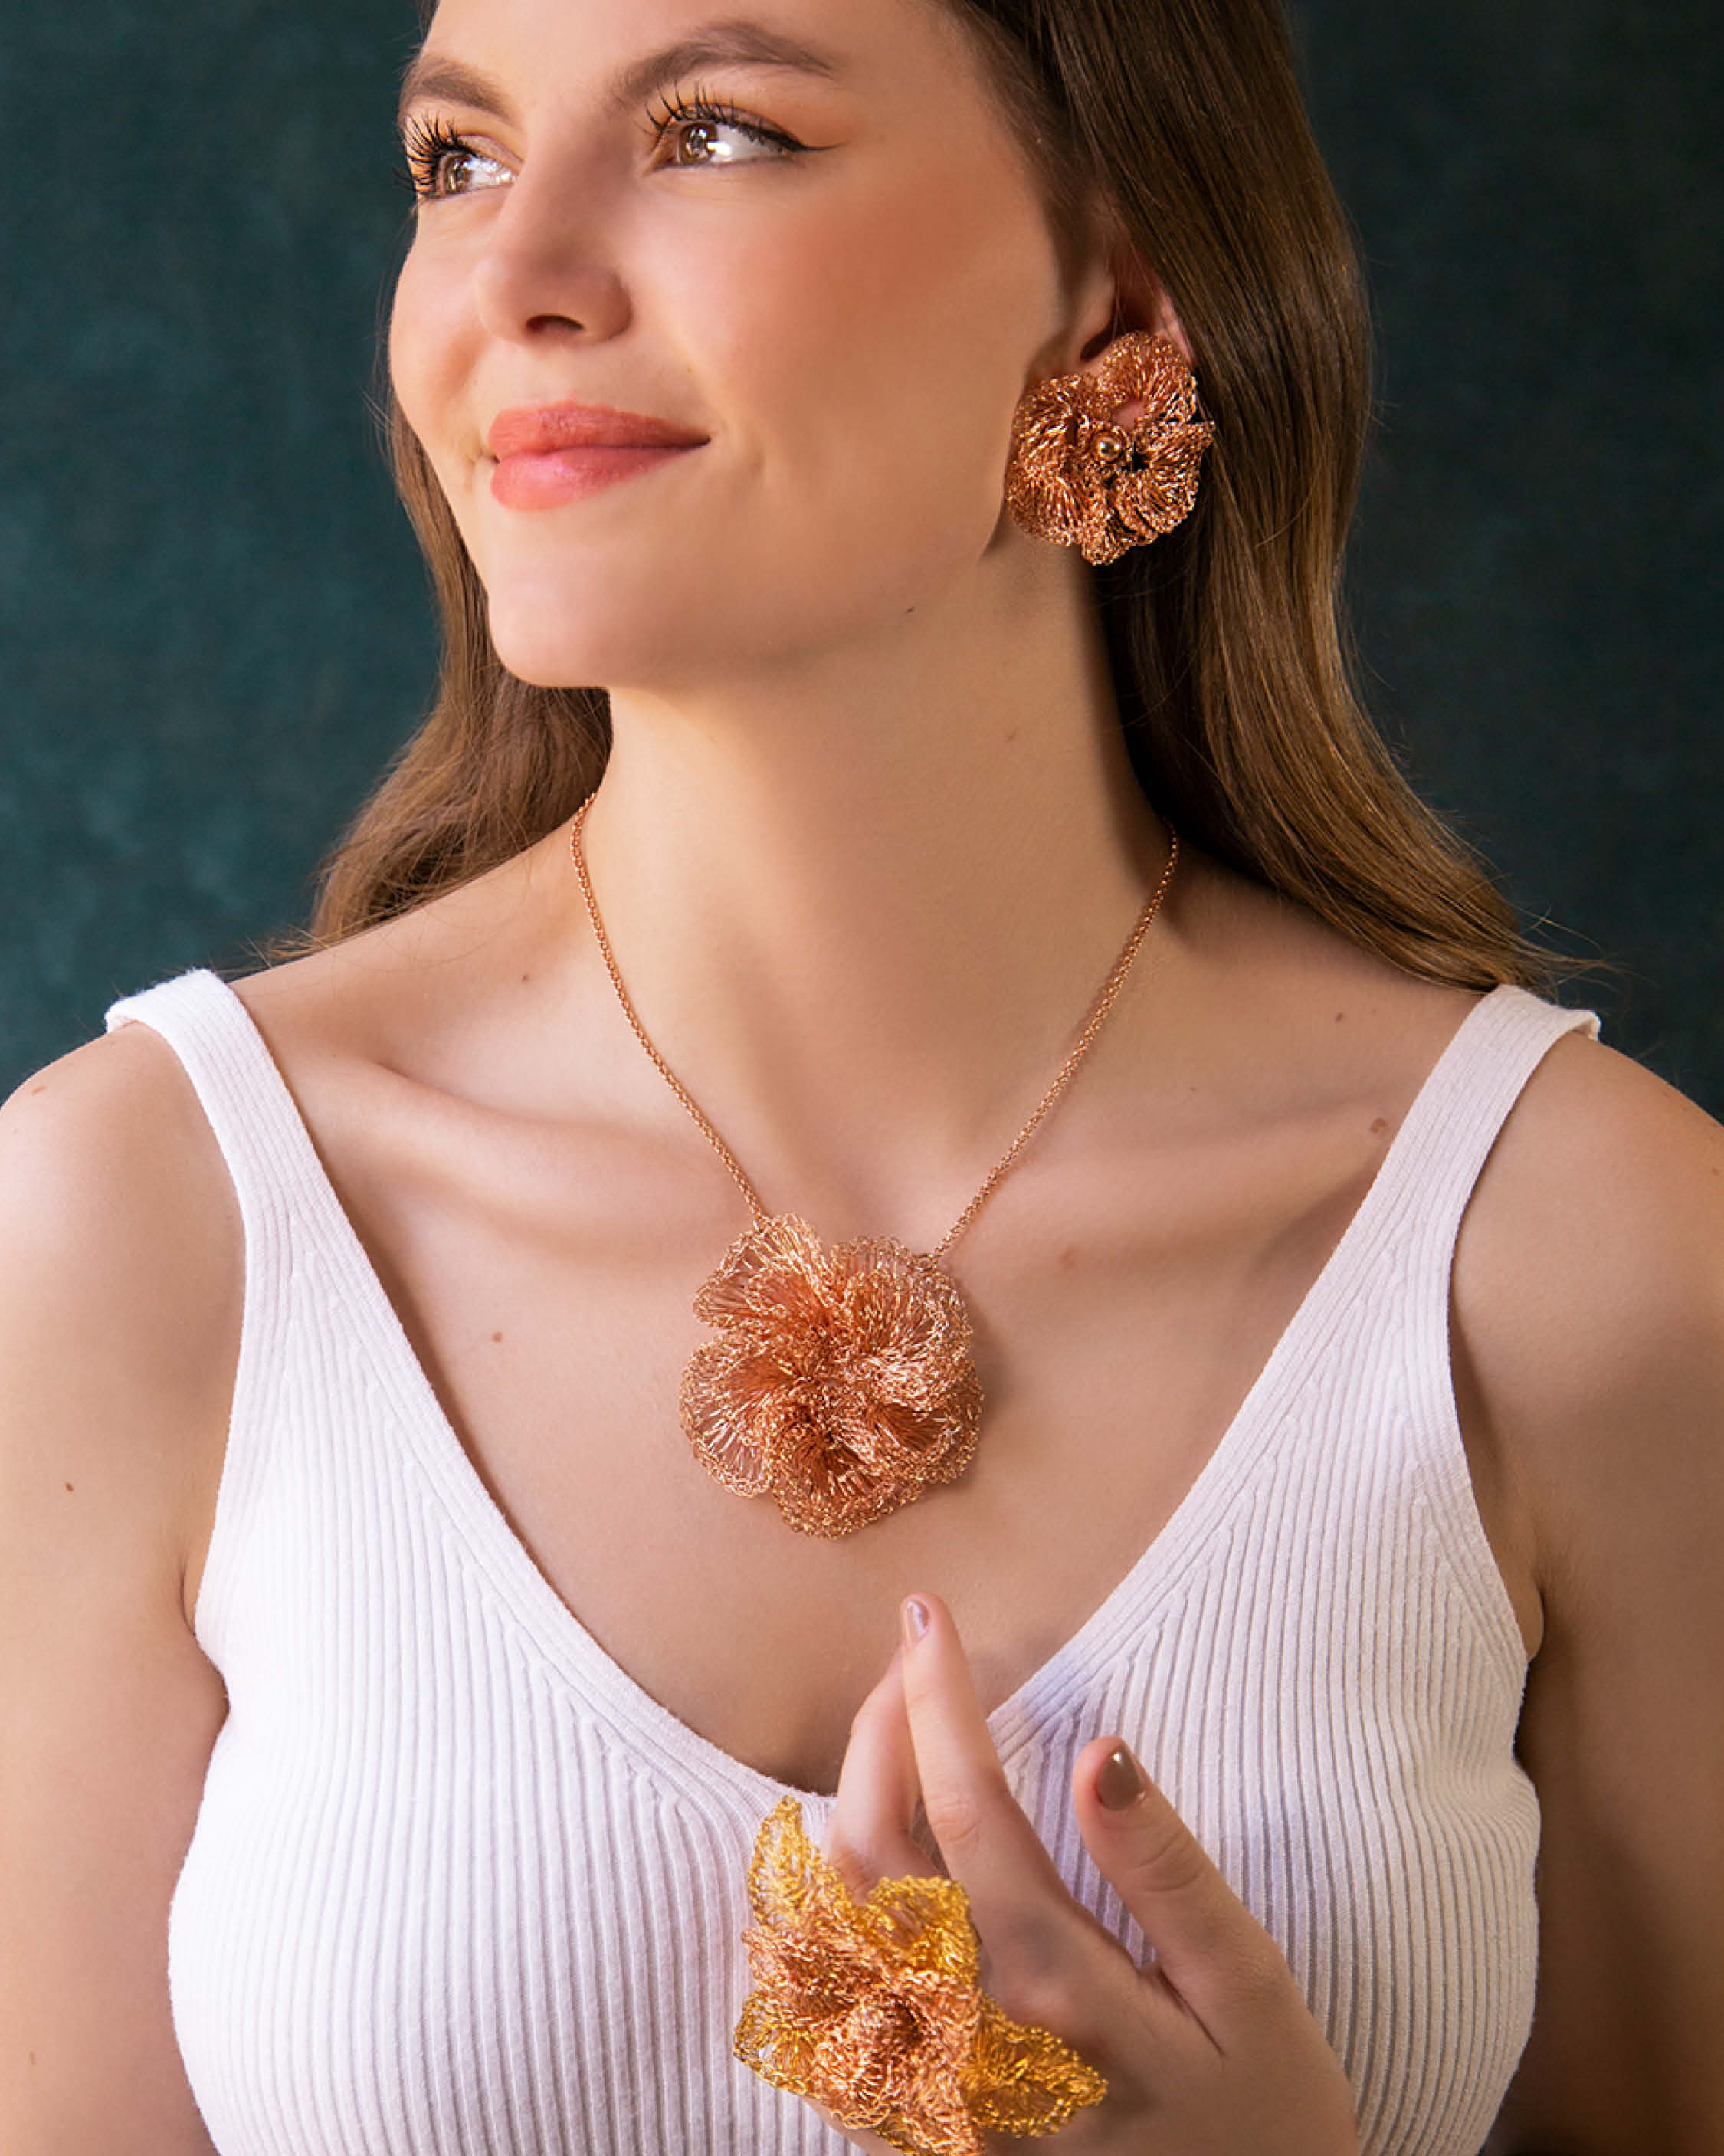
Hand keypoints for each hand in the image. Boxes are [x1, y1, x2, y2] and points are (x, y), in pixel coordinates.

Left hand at [811, 1592, 1358, 2154]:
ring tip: (888, 1736)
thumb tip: (1097, 1753)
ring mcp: (927, 2091)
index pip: (966, 1810)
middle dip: (876, 1732)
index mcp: (1056, 1986)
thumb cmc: (1266, 2120)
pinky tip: (843, 1866)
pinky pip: (817, 2017)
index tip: (928, 1616)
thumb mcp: (1251, 1994)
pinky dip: (809, 1923)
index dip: (936, 1698)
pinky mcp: (915, 2129)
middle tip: (910, 1658)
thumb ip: (1167, 1874)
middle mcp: (966, 2038)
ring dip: (837, 1811)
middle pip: (870, 1855)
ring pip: (825, 1931)